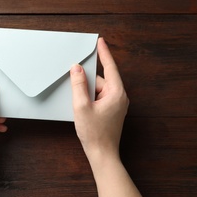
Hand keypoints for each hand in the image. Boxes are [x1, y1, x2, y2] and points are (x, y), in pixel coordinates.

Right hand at [70, 38, 128, 163]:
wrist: (102, 155)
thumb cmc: (94, 133)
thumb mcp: (81, 106)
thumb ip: (79, 85)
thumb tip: (77, 69)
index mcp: (116, 93)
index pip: (110, 67)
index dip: (104, 53)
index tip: (100, 41)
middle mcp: (120, 97)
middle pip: (101, 80)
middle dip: (87, 83)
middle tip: (78, 95)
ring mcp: (117, 105)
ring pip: (99, 90)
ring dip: (87, 94)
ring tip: (81, 108)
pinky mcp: (112, 111)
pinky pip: (100, 98)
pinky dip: (90, 100)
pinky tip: (84, 109)